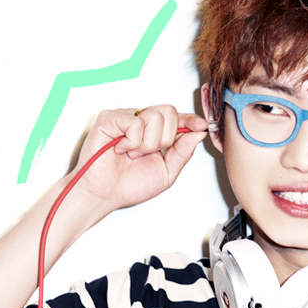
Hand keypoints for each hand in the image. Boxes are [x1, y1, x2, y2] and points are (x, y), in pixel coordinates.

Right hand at [73, 106, 208, 213]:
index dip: (191, 119)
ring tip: (132, 154)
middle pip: (169, 112)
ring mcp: (125, 116)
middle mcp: (140, 120)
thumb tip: (198, 133)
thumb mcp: (167, 172)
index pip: (177, 117)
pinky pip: (134, 123)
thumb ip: (183, 152)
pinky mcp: (109, 118)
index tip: (202, 125)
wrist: (105, 195)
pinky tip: (120, 149)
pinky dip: (131, 142)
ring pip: (154, 117)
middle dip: (164, 140)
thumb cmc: (129, 185)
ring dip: (146, 145)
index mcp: (155, 132)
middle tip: (147, 154)